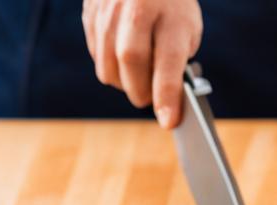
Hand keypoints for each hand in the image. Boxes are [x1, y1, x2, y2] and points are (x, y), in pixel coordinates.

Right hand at [82, 0, 202, 127]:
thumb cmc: (171, 5)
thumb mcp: (186, 26)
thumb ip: (177, 61)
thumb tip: (166, 101)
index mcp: (171, 11)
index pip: (168, 61)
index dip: (167, 95)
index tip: (169, 121)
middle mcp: (137, 7)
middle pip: (131, 62)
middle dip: (142, 91)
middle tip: (150, 98)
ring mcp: (109, 9)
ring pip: (108, 67)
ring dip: (124, 83)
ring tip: (138, 79)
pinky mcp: (91, 13)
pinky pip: (96, 56)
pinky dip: (111, 67)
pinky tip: (123, 60)